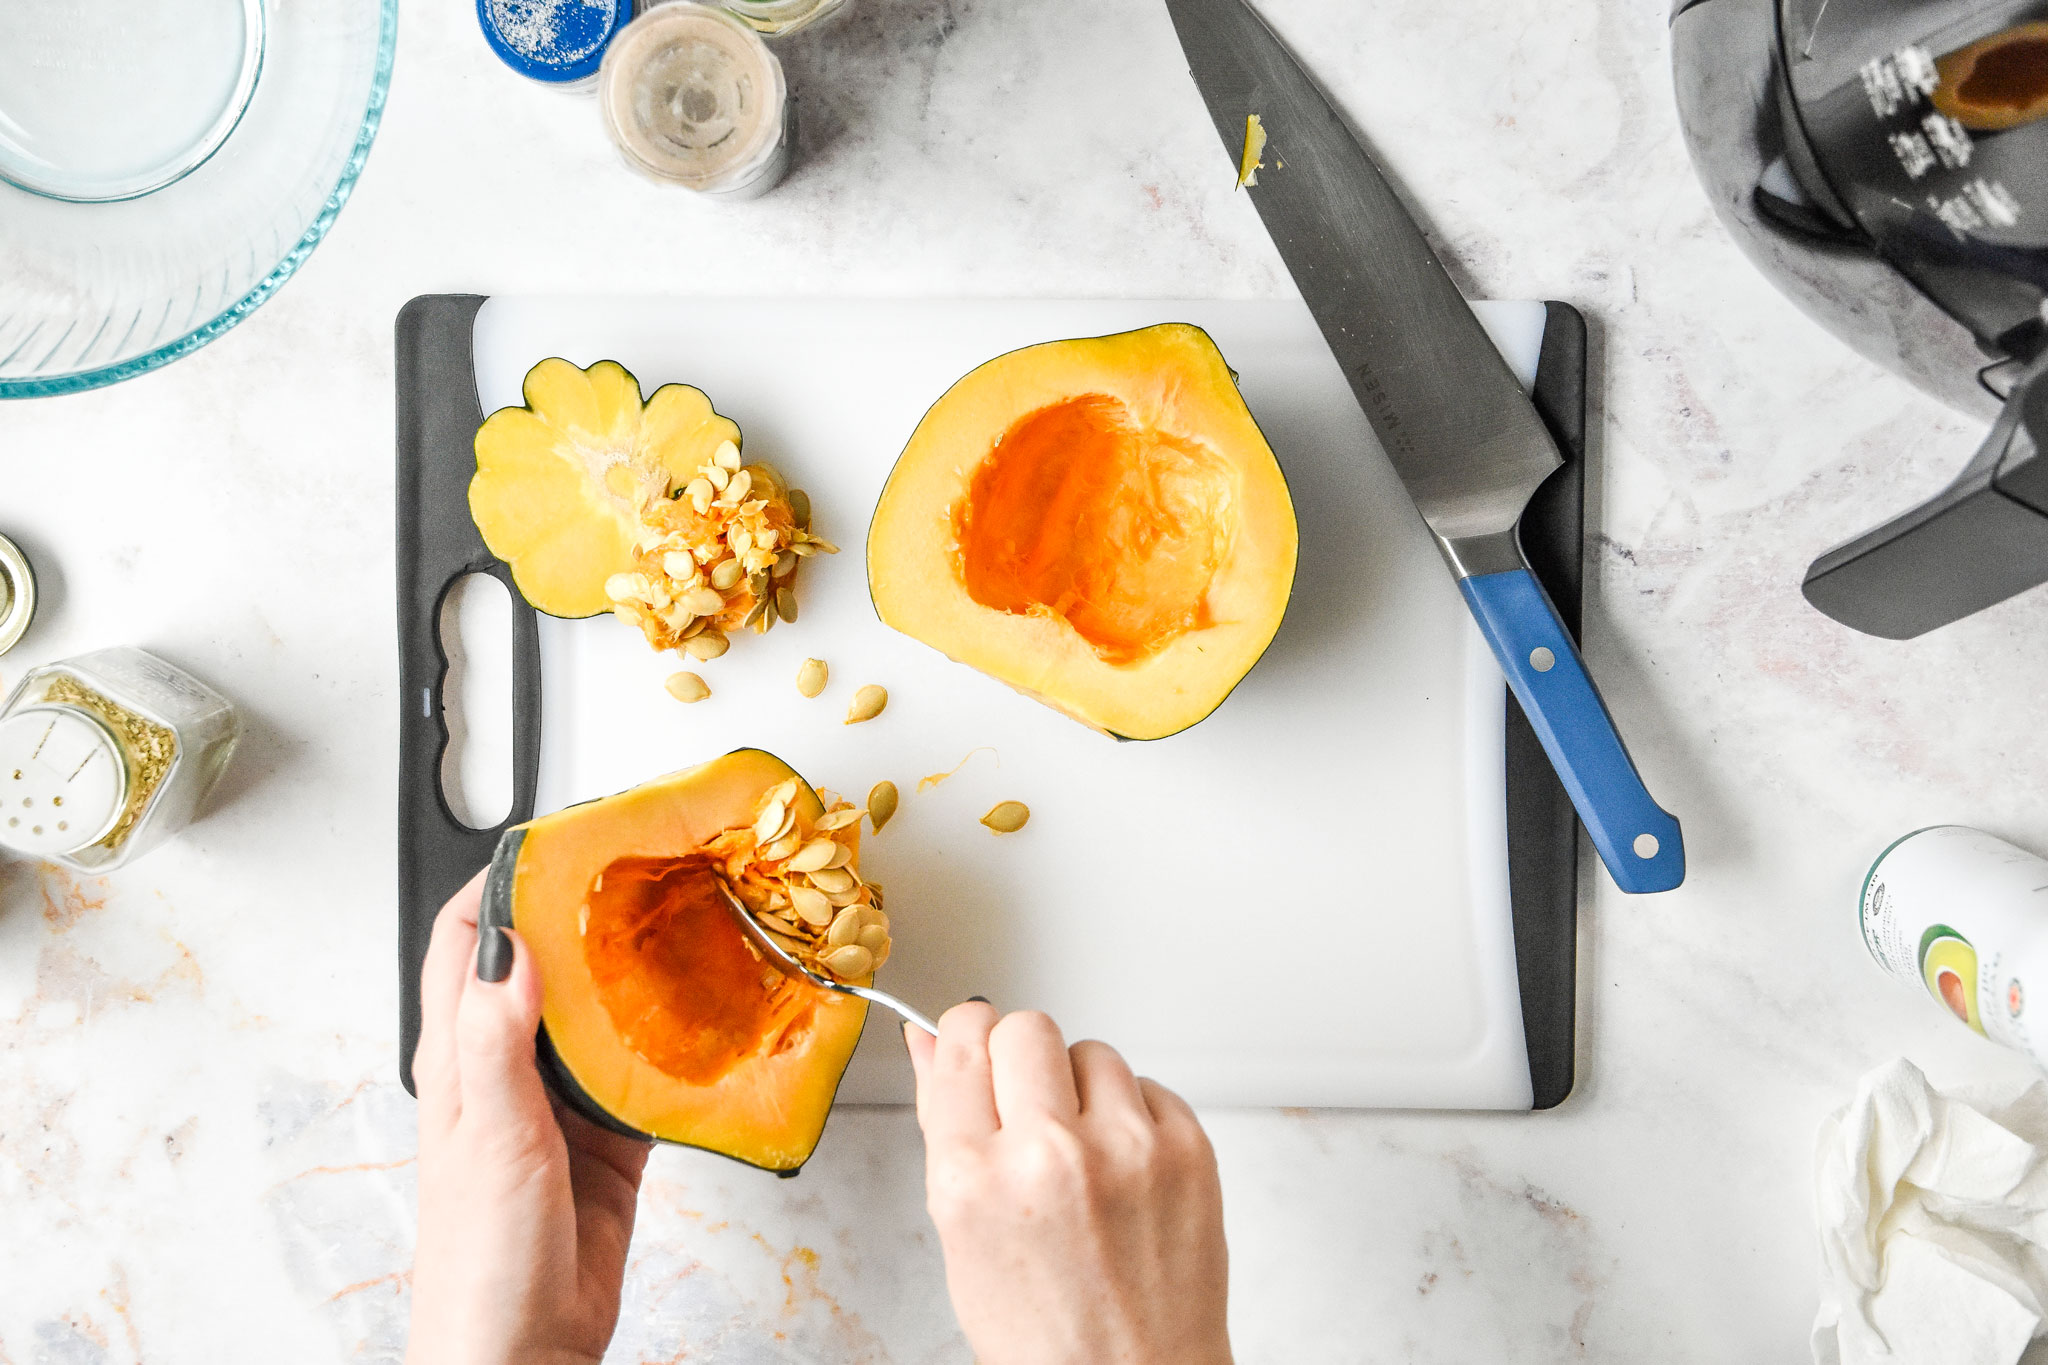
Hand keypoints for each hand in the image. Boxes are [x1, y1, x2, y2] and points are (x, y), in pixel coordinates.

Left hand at [407, 871, 651, 1364]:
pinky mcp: (608, 1140)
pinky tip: (704, 1021)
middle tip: (640, 872)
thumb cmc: (481, 1263)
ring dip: (632, 974)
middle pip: (542, 964)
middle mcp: (504, 1071)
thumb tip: (508, 947)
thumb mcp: (489, 1138)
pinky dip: (672, 1044)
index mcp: (458, 1059)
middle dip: (583, 913)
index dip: (502, 882)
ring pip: (598, 1013)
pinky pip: (643, 1072)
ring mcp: (557, 1105)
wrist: (522, 1353)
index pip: (466, 940)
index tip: (557, 842)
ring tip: (682, 926)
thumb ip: (496, 1041)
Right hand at [906, 1004, 1231, 1364]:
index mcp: (975, 1177)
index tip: (975, 1045)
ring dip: (1082, 1090)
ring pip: (1093, 1051)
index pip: (964, 1041)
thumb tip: (929, 1042)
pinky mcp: (1188, 1151)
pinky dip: (1134, 1117)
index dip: (966, 1036)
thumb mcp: (960, 1235)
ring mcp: (1128, 1148)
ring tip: (1082, 1155)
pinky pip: (1148, 1085)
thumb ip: (943, 1126)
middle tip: (1030, 1106)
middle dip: (1022, 1057)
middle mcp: (1051, 1153)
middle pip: (1028, 1026)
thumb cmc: (1042, 1332)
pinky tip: (1124, 1172)